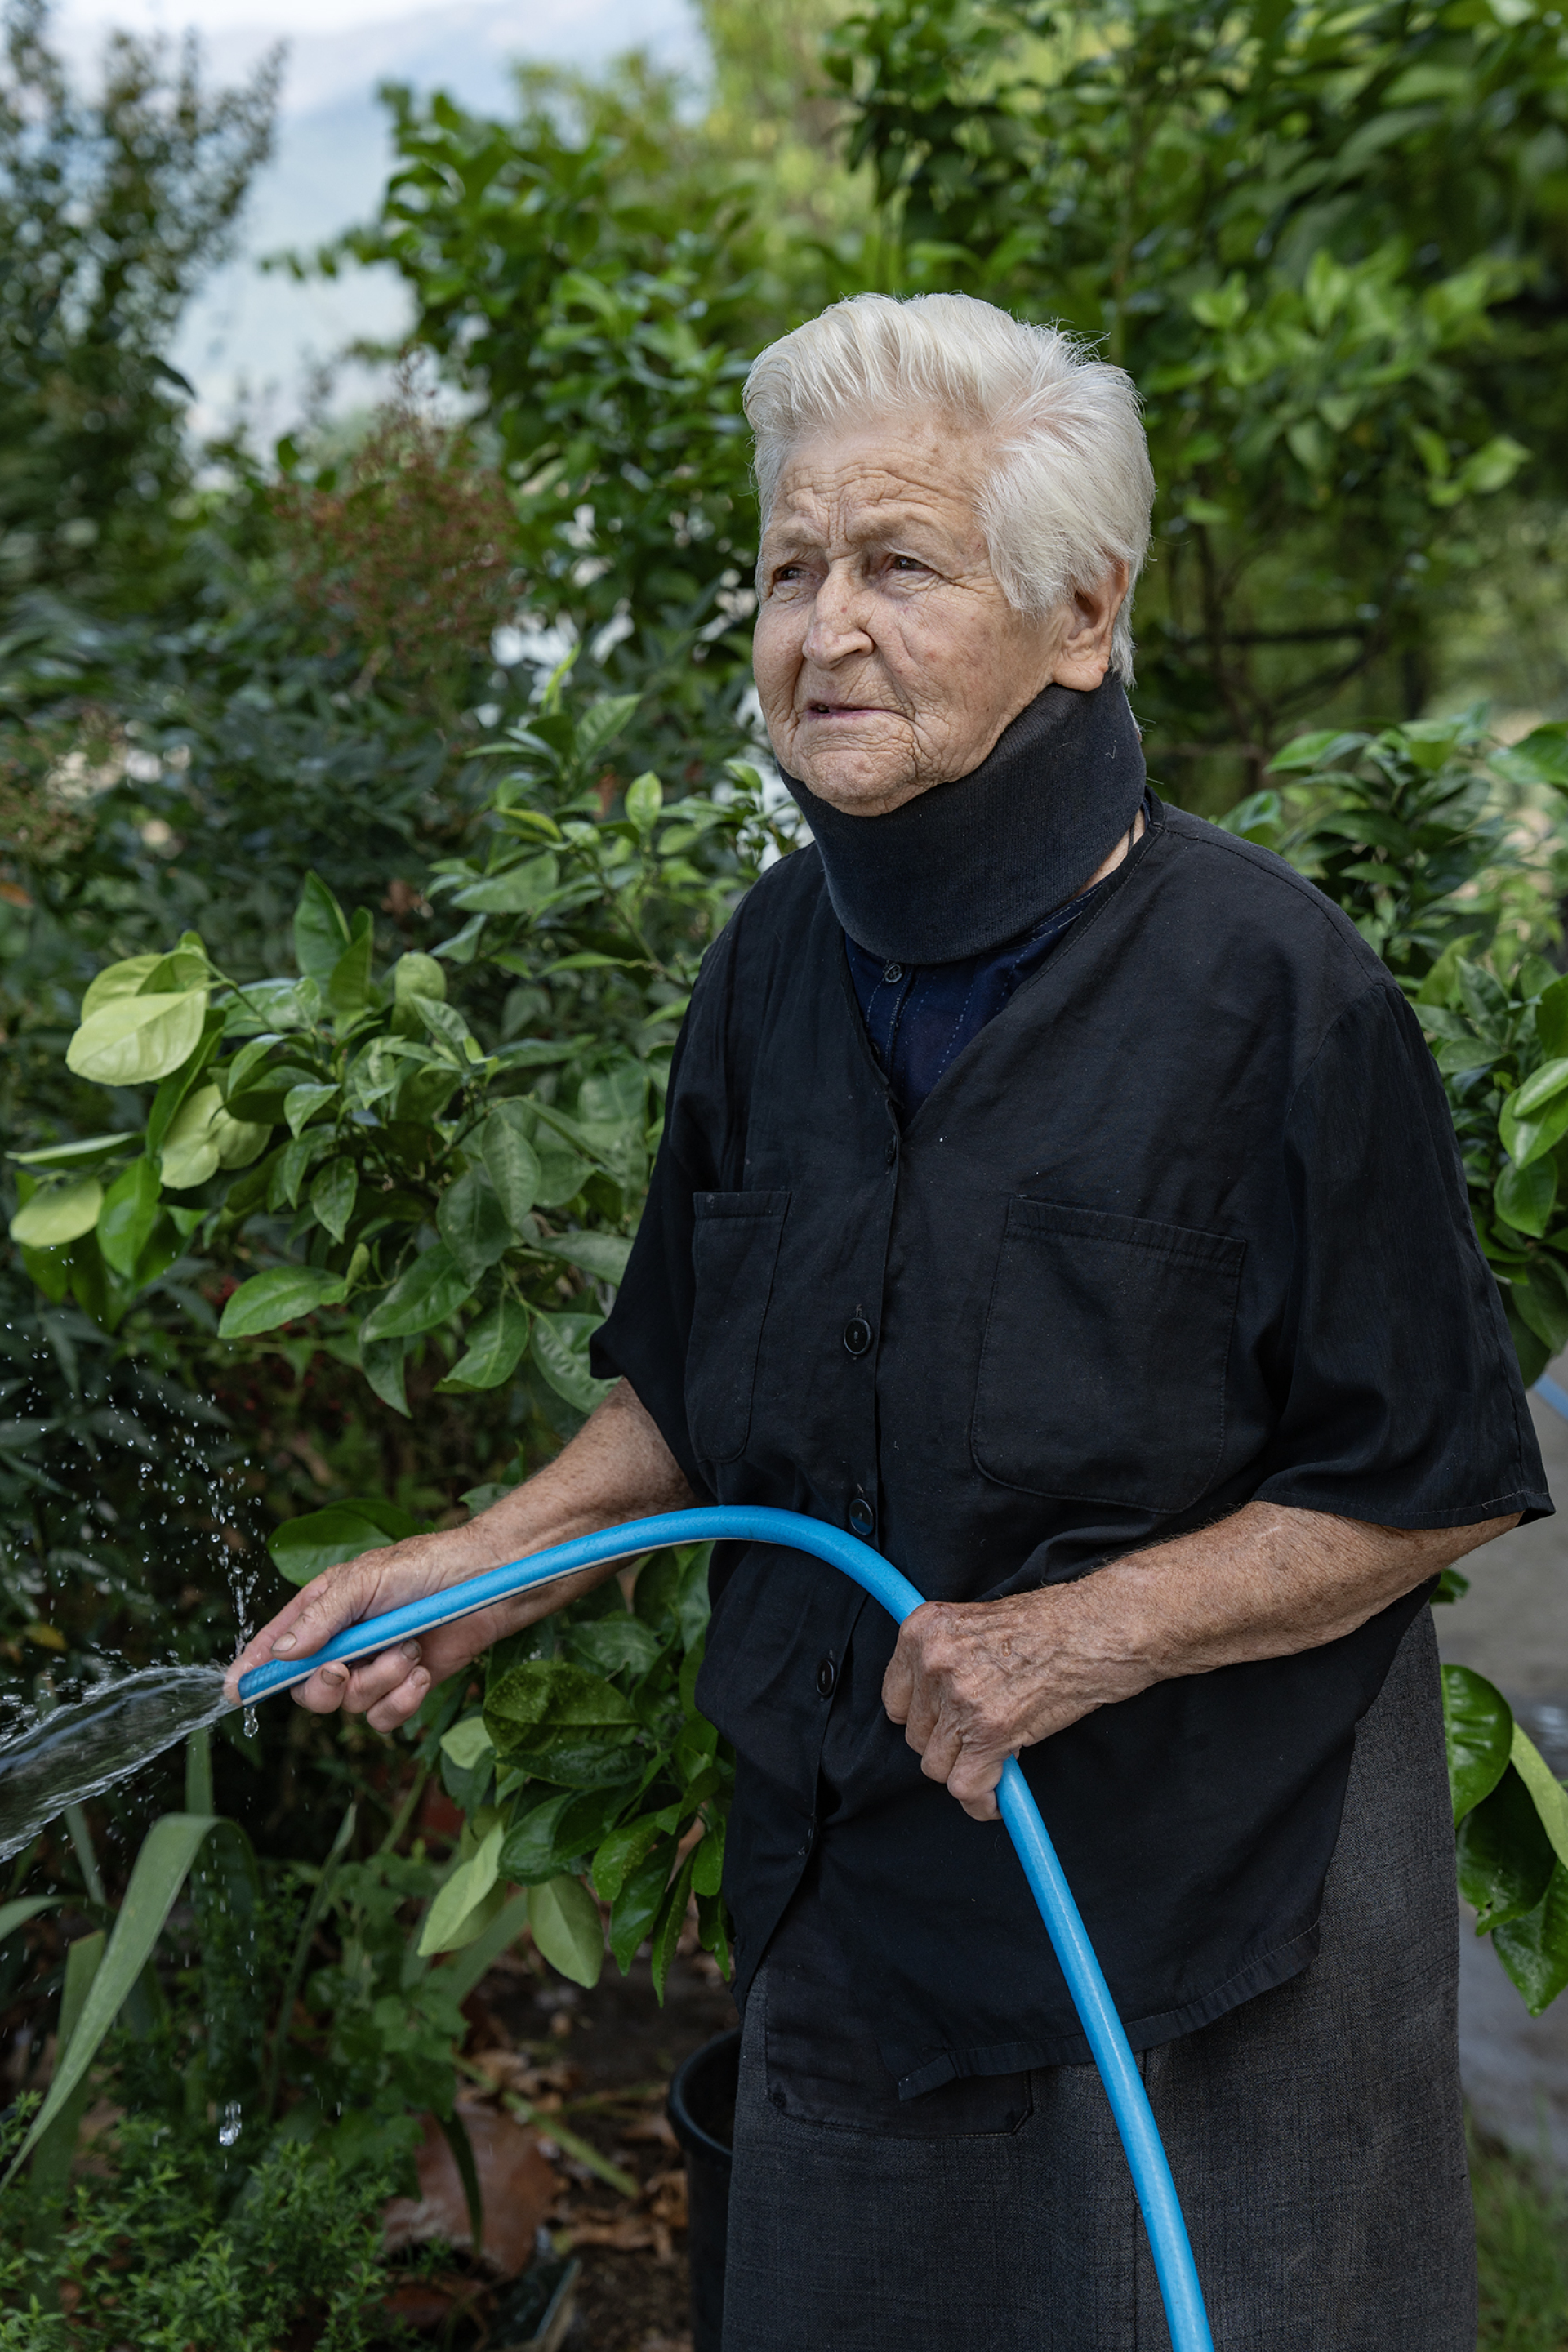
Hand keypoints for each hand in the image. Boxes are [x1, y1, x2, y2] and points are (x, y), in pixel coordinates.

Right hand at [225, 1377, 695, 1736]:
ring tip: (408, 1651)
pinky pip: (386, 1719)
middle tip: (343, 1669)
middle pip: (306, 1691)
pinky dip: (403, 1701)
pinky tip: (424, 1670)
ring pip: (350, 1707)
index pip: (276, 1646)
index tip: (234, 1692)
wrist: (492, 1581)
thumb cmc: (430, 1565)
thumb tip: (284, 1656)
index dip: (253, 1670)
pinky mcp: (411, 1686)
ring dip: (378, 1685)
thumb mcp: (366, 1579)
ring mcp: (378, 1667)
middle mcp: (346, 1643)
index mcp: (325, 1610)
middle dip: (321, 1687)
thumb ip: (324, 1617)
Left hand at [881, 1502, 1523, 1819]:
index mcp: (983, 1602)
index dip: (913, 1689)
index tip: (941, 1709)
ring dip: (968, 1762)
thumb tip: (1007, 1636)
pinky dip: (988, 1792)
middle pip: (902, 1706)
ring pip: (932, 1745)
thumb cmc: (1146, 1600)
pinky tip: (1020, 1786)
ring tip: (1028, 1743)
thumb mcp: (1080, 1595)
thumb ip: (1032, 1617)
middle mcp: (972, 1629)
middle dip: (939, 1730)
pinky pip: (971, 1775)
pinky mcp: (1020, 1699)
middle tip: (1001, 1728)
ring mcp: (990, 1666)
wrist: (1202, 1603)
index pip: (900, 1654)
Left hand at [881, 1588, 1143, 1820]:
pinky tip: (997, 1796)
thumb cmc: (1048, 1625)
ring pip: (937, 1766)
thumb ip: (946, 1659)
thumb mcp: (976, 1623)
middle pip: (915, 1735)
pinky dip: (982, 1800)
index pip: (894, 1698)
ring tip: (994, 1760)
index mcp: (923, 1632)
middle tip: (981, 1737)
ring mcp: (960, 1699)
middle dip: (948, 1744)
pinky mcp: (989, 1733)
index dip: (922, 1717)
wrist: (1095, 1630)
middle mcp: (933, 1664)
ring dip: (965, 1771)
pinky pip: (966, 1788)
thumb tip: (933, 1708)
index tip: (942, 1723)